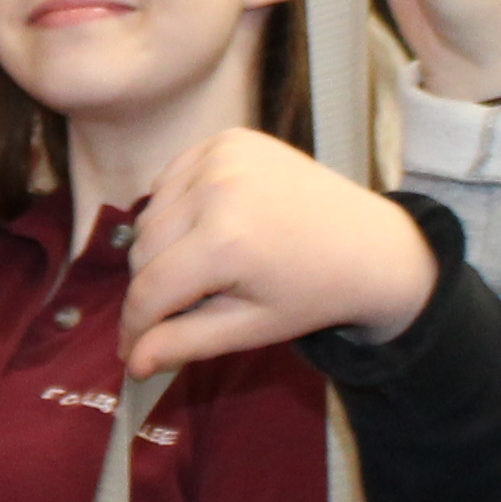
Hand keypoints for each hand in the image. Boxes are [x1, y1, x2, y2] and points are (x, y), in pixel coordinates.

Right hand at [125, 128, 437, 373]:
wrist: (368, 244)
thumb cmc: (310, 293)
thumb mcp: (250, 328)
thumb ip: (185, 342)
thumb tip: (133, 364)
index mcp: (225, 242)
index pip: (149, 289)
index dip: (134, 326)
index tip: (132, 353)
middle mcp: (216, 187)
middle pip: (143, 249)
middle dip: (152, 287)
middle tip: (180, 308)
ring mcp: (221, 155)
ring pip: (151, 213)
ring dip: (160, 246)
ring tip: (201, 266)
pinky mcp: (227, 138)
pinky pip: (171, 179)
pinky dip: (175, 206)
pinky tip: (207, 224)